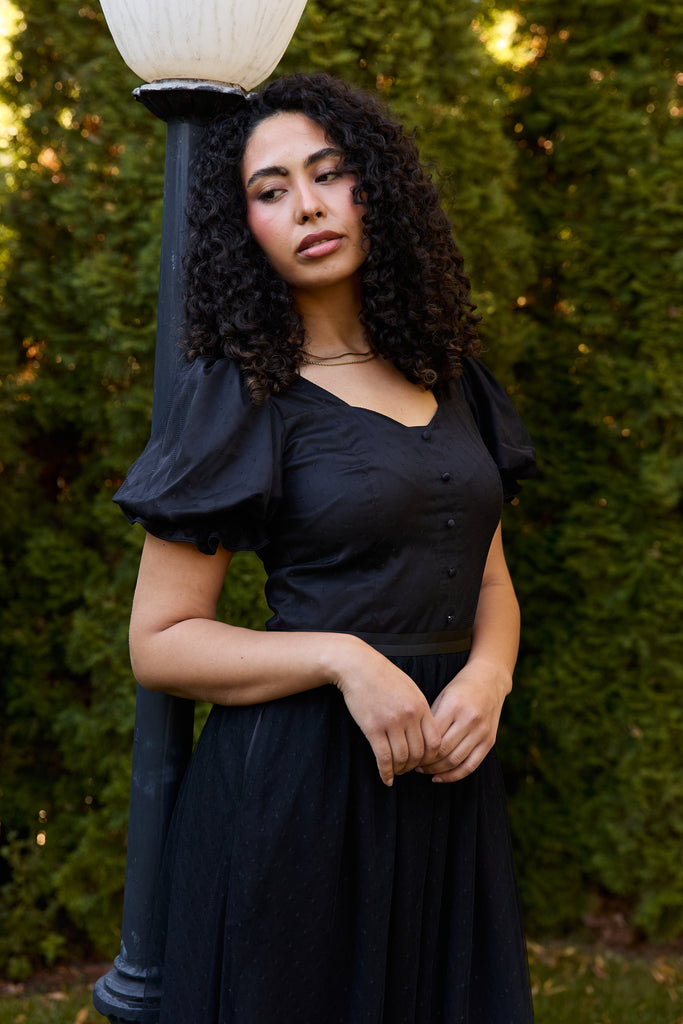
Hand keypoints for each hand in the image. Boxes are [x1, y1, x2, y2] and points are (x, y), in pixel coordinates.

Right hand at [332, 639, 441, 786]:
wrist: (358, 667)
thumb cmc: (384, 677)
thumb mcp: (410, 689)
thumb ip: (420, 710)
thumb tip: (426, 735)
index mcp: (421, 706)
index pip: (435, 742)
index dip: (431, 757)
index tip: (424, 761)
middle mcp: (409, 716)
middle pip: (419, 753)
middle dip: (414, 766)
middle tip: (408, 769)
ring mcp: (391, 722)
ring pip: (402, 758)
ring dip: (400, 770)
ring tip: (396, 772)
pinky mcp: (372, 728)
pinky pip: (383, 757)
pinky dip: (385, 772)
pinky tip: (386, 778)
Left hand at [417, 658, 511, 782]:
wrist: (490, 680)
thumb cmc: (461, 687)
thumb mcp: (442, 696)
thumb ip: (432, 719)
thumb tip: (415, 744)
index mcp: (454, 706)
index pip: (432, 737)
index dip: (418, 749)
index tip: (408, 753)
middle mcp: (469, 720)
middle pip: (443, 752)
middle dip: (425, 762)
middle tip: (412, 764)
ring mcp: (481, 732)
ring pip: (455, 761)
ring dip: (437, 770)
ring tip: (424, 770)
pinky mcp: (489, 741)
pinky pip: (471, 766)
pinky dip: (454, 776)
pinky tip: (439, 777)